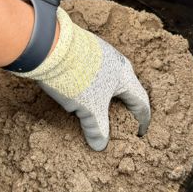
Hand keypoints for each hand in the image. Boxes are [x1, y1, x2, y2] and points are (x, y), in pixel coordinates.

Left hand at [16, 8, 151, 150]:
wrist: (50, 45)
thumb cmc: (77, 78)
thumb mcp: (89, 108)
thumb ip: (97, 128)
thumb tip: (100, 145)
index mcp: (125, 77)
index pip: (141, 101)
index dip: (142, 120)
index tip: (139, 133)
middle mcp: (117, 62)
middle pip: (127, 88)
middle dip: (125, 105)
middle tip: (122, 121)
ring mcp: (100, 53)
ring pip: (109, 78)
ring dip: (107, 95)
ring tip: (100, 108)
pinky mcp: (83, 49)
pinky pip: (94, 72)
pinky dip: (93, 86)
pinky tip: (81, 92)